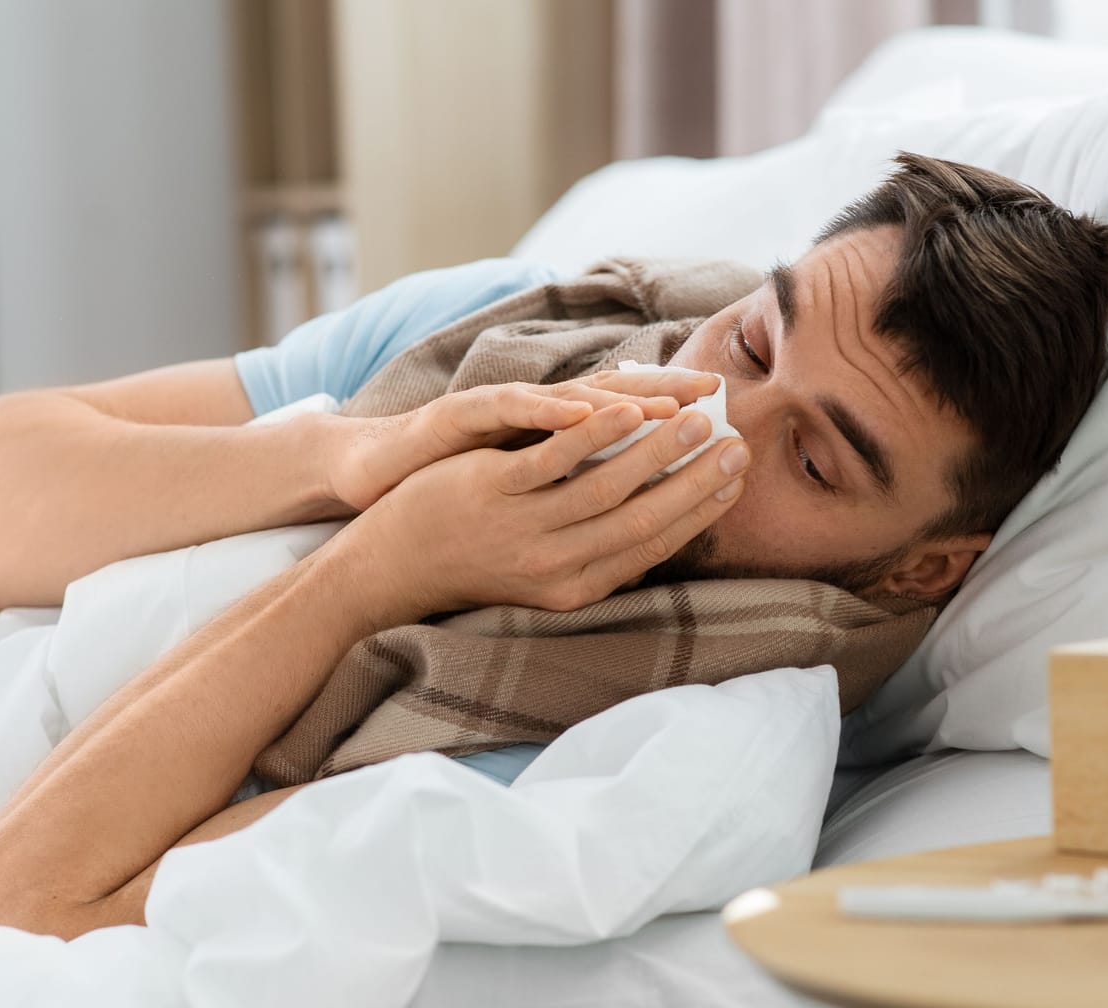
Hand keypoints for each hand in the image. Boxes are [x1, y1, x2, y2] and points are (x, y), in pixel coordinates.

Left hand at [325, 401, 750, 623]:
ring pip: (605, 487)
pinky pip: (551, 461)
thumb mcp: (542, 575)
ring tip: (697, 419)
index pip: (652, 543)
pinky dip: (593, 435)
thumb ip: (595, 554)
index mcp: (576, 586)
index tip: (735, 477)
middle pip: (642, 518)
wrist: (393, 567)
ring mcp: (523, 527)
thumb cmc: (475, 563)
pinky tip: (626, 410)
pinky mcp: (491, 490)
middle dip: (694, 479)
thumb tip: (656, 534)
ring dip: (656, 451)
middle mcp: (555, 564)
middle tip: (736, 444)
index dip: (698, 509)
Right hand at [326, 368, 720, 511]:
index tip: (728, 424)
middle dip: (668, 400)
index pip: (628, 418)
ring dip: (624, 398)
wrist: (378, 478)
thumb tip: (644, 509)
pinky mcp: (464, 414)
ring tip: (669, 401)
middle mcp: (535, 413)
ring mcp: (501, 411)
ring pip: (574, 397)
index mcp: (554, 431)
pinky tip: (586, 412)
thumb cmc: (456, 490)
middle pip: (615, 398)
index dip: (676, 418)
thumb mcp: (528, 491)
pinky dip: (552, 410)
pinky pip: (514, 410)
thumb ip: (579, 490)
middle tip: (717, 400)